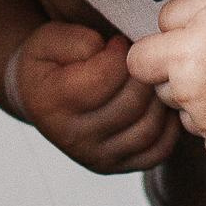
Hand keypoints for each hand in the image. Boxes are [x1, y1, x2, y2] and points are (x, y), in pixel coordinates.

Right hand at [7, 18, 179, 173]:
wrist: (37, 97)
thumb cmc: (49, 63)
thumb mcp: (49, 38)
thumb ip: (76, 40)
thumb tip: (111, 51)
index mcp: (51, 102)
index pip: (106, 76)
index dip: (122, 52)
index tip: (118, 43)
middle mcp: (72, 137)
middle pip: (131, 104)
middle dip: (145, 74)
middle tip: (141, 61)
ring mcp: (94, 157)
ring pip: (148, 129)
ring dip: (159, 99)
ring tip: (149, 80)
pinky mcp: (114, 166)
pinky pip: (156, 152)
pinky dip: (168, 128)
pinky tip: (158, 104)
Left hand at [125, 0, 205, 160]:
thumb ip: (171, 16)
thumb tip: (156, 35)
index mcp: (180, 55)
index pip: (137, 64)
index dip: (153, 56)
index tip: (174, 52)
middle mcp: (190, 93)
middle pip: (163, 93)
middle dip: (180, 80)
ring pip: (188, 119)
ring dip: (202, 106)